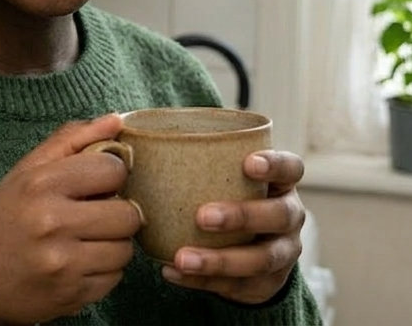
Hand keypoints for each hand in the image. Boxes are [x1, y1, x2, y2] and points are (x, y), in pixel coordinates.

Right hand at [0, 114, 142, 324]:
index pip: (113, 169)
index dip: (110, 175)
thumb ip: (71, 141)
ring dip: (112, 245)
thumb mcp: (26, 173)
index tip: (97, 182)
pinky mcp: (72, 294)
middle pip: (127, 214)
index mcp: (40, 184)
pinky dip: (103, 271)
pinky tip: (79, 264)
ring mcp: (62, 263)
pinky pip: (115, 279)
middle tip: (95, 215)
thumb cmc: (4, 220)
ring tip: (86, 241)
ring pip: (125, 249)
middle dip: (116, 213)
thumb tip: (116, 120)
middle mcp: (51, 222)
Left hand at [161, 150, 306, 304]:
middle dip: (242, 216)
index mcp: (280, 183)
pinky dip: (202, 281)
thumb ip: (188, 155)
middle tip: (202, 216)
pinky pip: (236, 286)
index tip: (248, 163)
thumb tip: (120, 125)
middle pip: (279, 215)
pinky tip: (173, 272)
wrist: (246, 250)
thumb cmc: (223, 196)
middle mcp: (289, 217)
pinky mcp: (265, 283)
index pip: (290, 168)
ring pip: (260, 259)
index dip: (275, 164)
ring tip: (182, 257)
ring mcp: (282, 252)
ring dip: (220, 259)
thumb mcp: (220, 176)